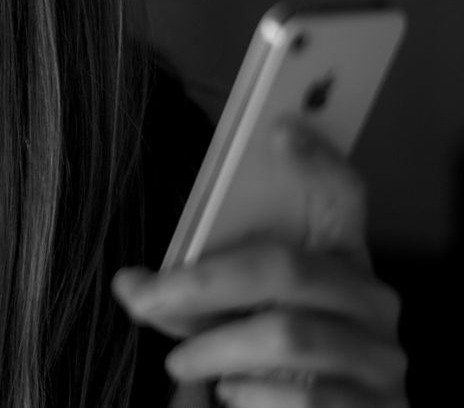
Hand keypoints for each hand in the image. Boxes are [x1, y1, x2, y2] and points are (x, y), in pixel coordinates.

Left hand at [113, 120, 407, 406]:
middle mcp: (372, 303)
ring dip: (215, 348)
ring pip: (287, 335)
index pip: (345, 198)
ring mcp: (381, 357)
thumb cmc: (271, 362)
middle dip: (202, 282)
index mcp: (340, 264)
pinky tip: (233, 392)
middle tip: (144, 300)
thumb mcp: (241, 317)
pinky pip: (307, 395)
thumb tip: (129, 283)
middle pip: (285, 267)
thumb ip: (197, 295)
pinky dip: (253, 393)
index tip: (281, 130)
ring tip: (181, 362)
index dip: (320, 163)